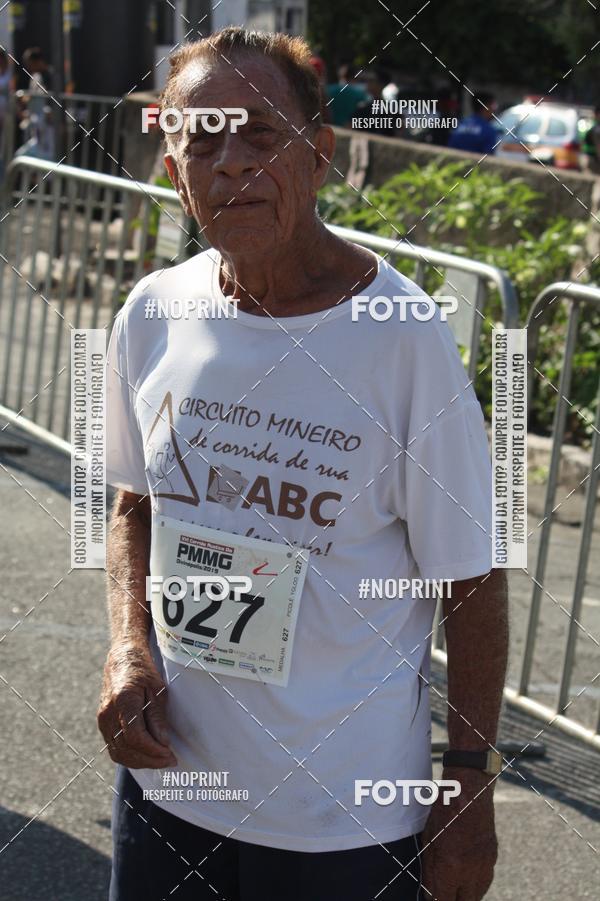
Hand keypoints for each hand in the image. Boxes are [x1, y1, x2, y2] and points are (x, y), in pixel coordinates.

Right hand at [97, 642, 176, 768]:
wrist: (122, 658)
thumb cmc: (142, 670)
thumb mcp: (158, 689)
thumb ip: (158, 717)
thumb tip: (163, 742)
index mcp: (123, 700)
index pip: (135, 736)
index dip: (153, 750)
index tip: (170, 754)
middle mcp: (108, 712)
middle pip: (127, 748)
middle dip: (150, 760)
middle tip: (170, 761)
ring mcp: (102, 720)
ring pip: (119, 752)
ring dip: (140, 762)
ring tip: (160, 761)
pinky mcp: (102, 724)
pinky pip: (114, 748)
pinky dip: (130, 756)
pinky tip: (145, 756)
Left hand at [421, 768, 497, 900]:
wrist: (469, 792)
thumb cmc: (443, 814)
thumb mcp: (428, 842)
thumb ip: (430, 873)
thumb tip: (430, 896)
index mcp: (450, 867)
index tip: (432, 897)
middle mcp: (471, 871)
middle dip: (452, 900)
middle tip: (443, 892)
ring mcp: (485, 865)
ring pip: (476, 895)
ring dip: (465, 895)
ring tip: (453, 886)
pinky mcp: (492, 858)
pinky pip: (484, 881)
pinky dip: (475, 884)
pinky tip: (465, 877)